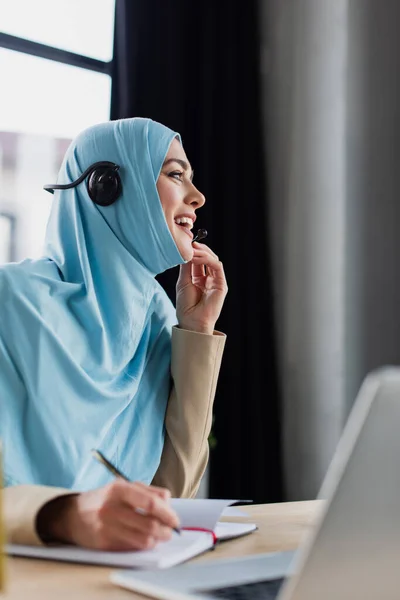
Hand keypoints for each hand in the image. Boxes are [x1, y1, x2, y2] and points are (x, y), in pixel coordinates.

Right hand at [37, 480, 179, 550]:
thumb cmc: (104, 499)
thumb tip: (168, 504)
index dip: (167, 513)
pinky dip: (142, 545)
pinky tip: (144, 540)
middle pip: (149, 524)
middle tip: (170, 531)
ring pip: (143, 540)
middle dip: (166, 530)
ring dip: (157, 540)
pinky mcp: (103, 544)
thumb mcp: (123, 486)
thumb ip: (148, 491)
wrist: (72, 515)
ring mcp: (106, 527)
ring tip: (159, 536)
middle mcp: (111, 508)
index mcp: (118, 489)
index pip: (150, 503)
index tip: (175, 520)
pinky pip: (131, 548)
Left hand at [176, 242, 227, 334]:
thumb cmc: (186, 306)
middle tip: (190, 243)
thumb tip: (187, 251)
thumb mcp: (183, 282)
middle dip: (199, 249)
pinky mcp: (222, 284)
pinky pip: (217, 266)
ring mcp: (216, 281)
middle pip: (207, 258)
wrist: (192, 321)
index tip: (185, 244)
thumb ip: (187, 267)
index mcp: (199, 279)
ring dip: (203, 253)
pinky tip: (198, 257)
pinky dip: (208, 259)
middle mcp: (209, 279)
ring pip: (213, 260)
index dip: (193, 251)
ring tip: (193, 250)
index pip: (198, 260)